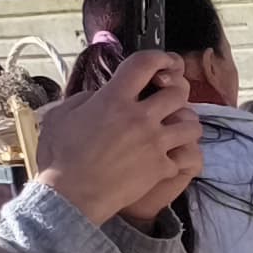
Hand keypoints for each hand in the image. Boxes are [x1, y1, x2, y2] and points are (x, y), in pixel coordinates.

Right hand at [33, 53, 201, 226]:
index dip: (160, 57)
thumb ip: (85, 98)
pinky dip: (181, 156)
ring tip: (175, 129)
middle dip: (176, 95)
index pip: (144, 64)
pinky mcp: (163, 167)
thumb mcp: (61, 115)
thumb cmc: (60, 155)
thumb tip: (100, 93)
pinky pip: (187, 156)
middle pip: (178, 94)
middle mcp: (139, 117)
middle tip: (168, 102)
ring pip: (192, 124)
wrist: (71, 195)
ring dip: (186, 124)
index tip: (165, 61)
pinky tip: (169, 157)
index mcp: (113, 99)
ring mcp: (155, 143)